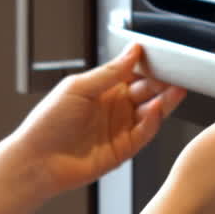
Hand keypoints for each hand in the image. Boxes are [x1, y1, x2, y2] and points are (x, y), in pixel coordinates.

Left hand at [12, 44, 185, 194]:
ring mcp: (119, 129)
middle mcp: (114, 108)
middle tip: (176, 73)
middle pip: (146, 91)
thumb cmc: (47, 124)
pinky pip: (144, 134)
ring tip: (176, 89)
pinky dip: (152, 122)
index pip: (133, 72)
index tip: (164, 57)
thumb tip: (132, 51)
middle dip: (162, 82)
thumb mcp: (78, 88)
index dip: (148, 65)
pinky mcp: (123, 150)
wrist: (37, 162)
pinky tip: (155, 110)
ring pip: (150, 112)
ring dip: (164, 101)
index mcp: (102, 89)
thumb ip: (110, 72)